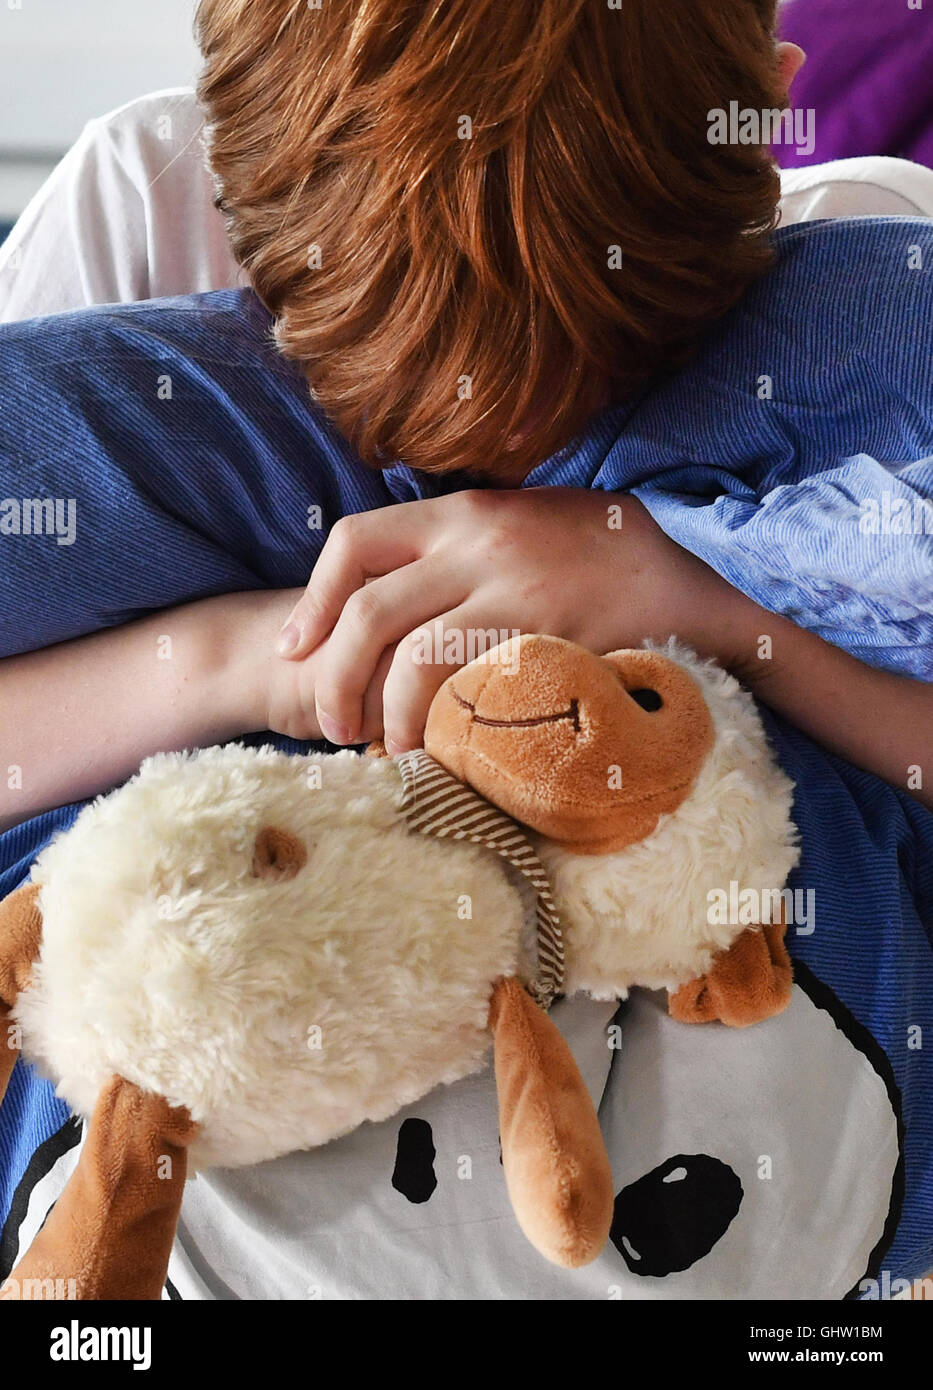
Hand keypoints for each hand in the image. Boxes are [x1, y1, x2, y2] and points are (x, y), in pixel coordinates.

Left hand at [274, 488, 756, 753]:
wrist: (689, 584)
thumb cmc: (606, 556)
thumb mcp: (528, 521)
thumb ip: (467, 540)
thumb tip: (400, 577)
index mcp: (468, 514)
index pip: (357, 542)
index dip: (313, 600)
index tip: (296, 646)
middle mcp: (482, 548)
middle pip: (370, 614)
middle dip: (335, 679)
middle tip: (334, 728)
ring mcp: (518, 598)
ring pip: (414, 660)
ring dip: (385, 716)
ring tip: (386, 752)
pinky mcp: (553, 648)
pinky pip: (473, 694)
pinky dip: (443, 732)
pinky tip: (441, 756)